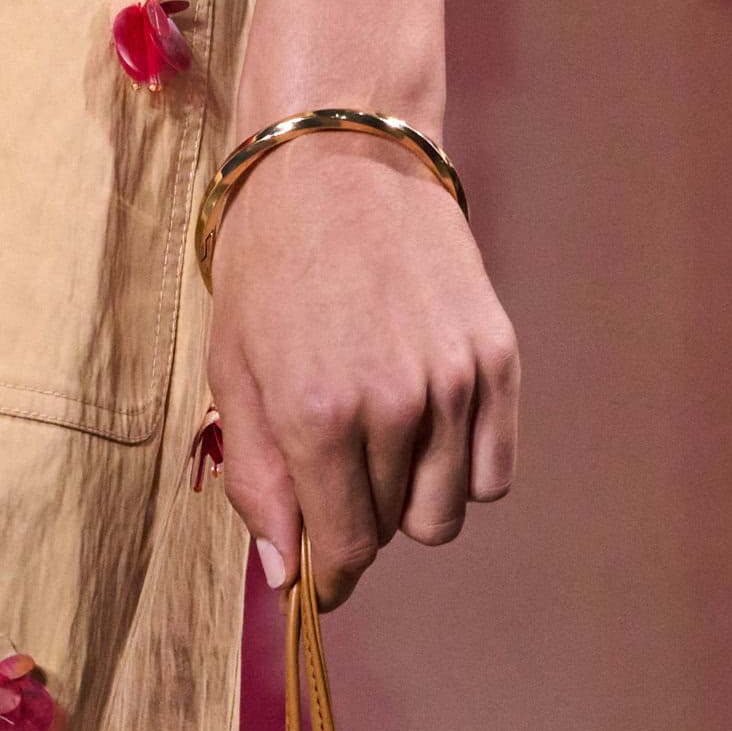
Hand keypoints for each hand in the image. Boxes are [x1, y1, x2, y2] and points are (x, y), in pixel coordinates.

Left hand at [205, 132, 519, 607]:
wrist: (339, 152)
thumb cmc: (270, 262)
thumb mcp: (233, 372)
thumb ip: (258, 481)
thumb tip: (287, 577)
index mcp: (318, 415)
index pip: (343, 549)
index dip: (328, 576)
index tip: (319, 577)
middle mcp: (395, 406)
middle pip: (393, 533)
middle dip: (361, 519)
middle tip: (337, 466)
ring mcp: (455, 383)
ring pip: (446, 512)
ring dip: (412, 498)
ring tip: (382, 442)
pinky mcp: (498, 359)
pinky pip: (493, 472)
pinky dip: (463, 469)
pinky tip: (429, 429)